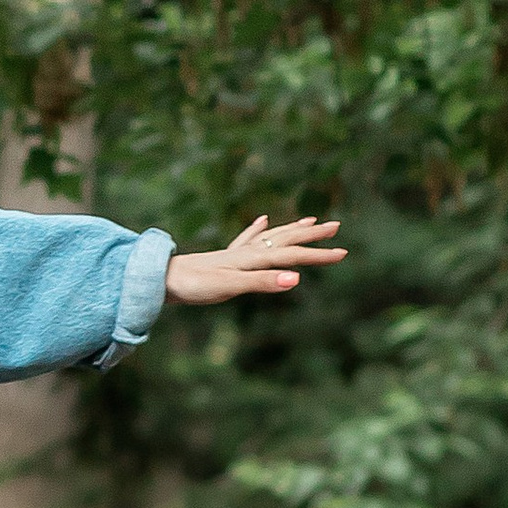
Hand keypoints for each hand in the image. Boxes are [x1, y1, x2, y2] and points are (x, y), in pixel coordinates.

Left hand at [165, 214, 345, 305]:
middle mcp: (247, 251)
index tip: (344, 253)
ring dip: (292, 229)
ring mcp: (236, 253)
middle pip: (285, 240)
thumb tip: (297, 279)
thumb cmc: (196, 285)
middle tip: (337, 226)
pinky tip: (261, 220)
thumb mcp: (232, 287)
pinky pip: (247, 239)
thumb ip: (264, 282)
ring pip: (271, 236)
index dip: (319, 256)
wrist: (162, 279)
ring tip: (310, 220)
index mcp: (253, 259)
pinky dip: (258, 229)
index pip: (293, 256)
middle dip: (312, 235)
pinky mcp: (224, 257)